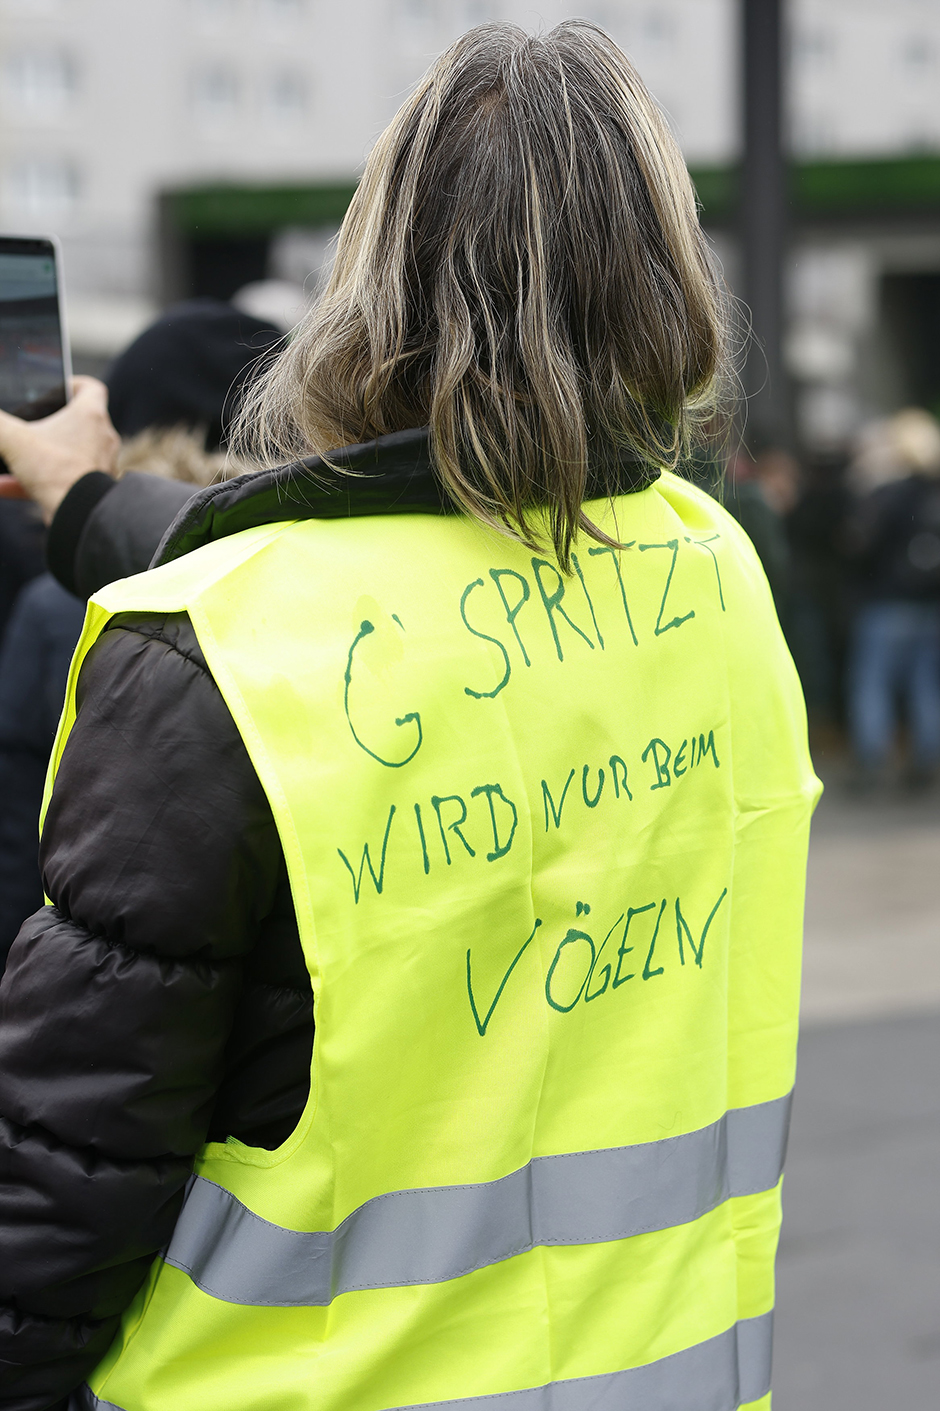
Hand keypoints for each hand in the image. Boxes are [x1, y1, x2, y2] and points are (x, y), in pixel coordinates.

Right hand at [0, 376, 119, 522]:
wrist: (80, 515)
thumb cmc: (56, 471)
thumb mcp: (15, 441)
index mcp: (90, 416)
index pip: (91, 388)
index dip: (73, 383)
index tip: (57, 388)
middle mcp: (102, 438)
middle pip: (78, 421)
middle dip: (51, 423)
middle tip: (30, 423)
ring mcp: (100, 464)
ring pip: (66, 453)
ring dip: (39, 455)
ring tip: (12, 458)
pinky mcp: (93, 488)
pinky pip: (62, 479)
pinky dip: (36, 481)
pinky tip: (5, 487)